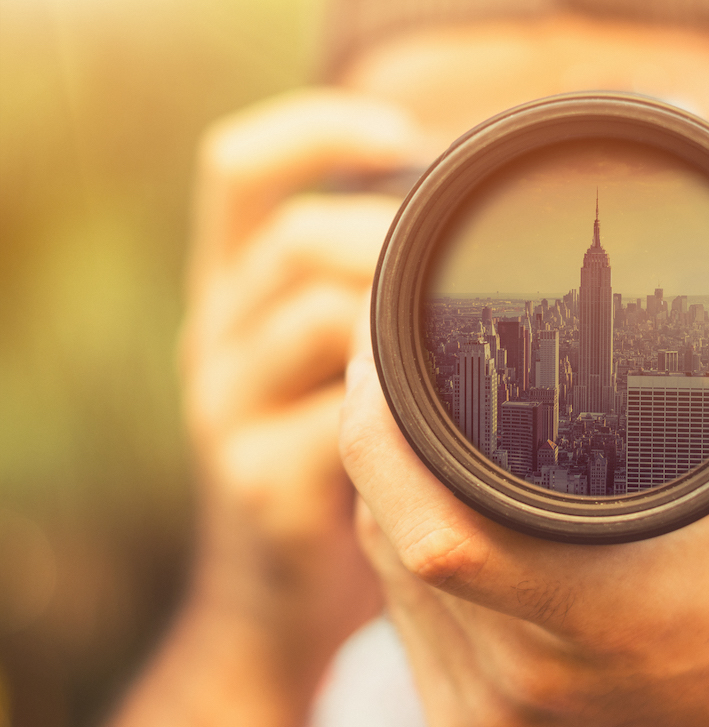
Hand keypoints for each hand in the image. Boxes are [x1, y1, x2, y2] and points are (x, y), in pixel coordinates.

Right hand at [111, 90, 416, 725]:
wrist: (273, 600)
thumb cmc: (328, 462)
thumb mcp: (329, 366)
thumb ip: (368, 296)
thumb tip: (471, 227)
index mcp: (231, 293)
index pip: (238, 170)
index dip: (316, 132)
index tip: (403, 136)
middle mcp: (214, 338)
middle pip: (293, 239)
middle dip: (393, 243)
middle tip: (467, 270)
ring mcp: (225, 413)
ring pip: (317, 317)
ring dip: (401, 323)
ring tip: (462, 350)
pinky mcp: (257, 486)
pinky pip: (338, 423)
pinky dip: (398, 413)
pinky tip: (436, 432)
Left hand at [340, 211, 708, 724]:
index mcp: (585, 610)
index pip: (426, 526)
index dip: (379, 424)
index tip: (391, 336)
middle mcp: (515, 674)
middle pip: (387, 526)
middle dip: (378, 424)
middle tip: (401, 342)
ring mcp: (484, 706)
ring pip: (385, 565)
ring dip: (389, 475)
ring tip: (418, 399)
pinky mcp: (472, 718)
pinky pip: (401, 606)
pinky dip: (405, 532)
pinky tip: (437, 484)